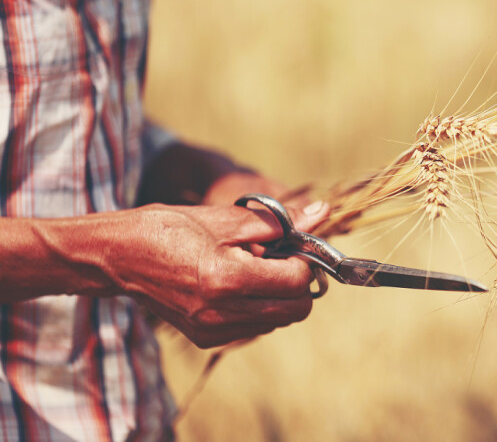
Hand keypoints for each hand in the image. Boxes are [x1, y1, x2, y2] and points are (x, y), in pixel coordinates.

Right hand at [107, 201, 328, 347]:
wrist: (118, 256)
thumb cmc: (170, 228)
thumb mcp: (227, 217)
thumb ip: (280, 221)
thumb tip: (323, 213)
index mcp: (228, 279)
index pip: (297, 282)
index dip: (302, 261)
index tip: (289, 246)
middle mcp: (222, 312)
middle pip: (295, 310)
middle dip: (296, 282)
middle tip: (275, 258)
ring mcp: (214, 330)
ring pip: (277, 321)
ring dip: (277, 295)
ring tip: (248, 268)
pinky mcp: (206, 338)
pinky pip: (254, 326)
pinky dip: (257, 306)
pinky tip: (233, 284)